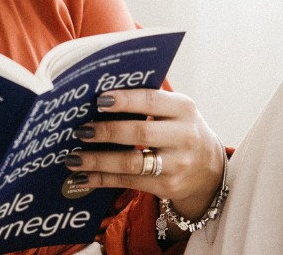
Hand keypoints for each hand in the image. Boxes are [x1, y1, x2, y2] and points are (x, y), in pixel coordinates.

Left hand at [64, 89, 224, 218]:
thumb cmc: (179, 130)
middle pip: (139, 132)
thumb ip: (146, 101)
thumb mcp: (174, 110)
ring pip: (131, 162)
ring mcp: (177, 164)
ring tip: (73, 158)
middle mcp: (184, 136)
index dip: (124, 100)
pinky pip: (129, 182)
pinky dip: (102, 179)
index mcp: (183, 108)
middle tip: (80, 130)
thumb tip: (98, 97)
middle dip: (106, 131)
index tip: (98, 100)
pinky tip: (82, 178)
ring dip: (97, 160)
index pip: (151, 100)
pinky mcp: (168, 186)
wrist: (209, 169)